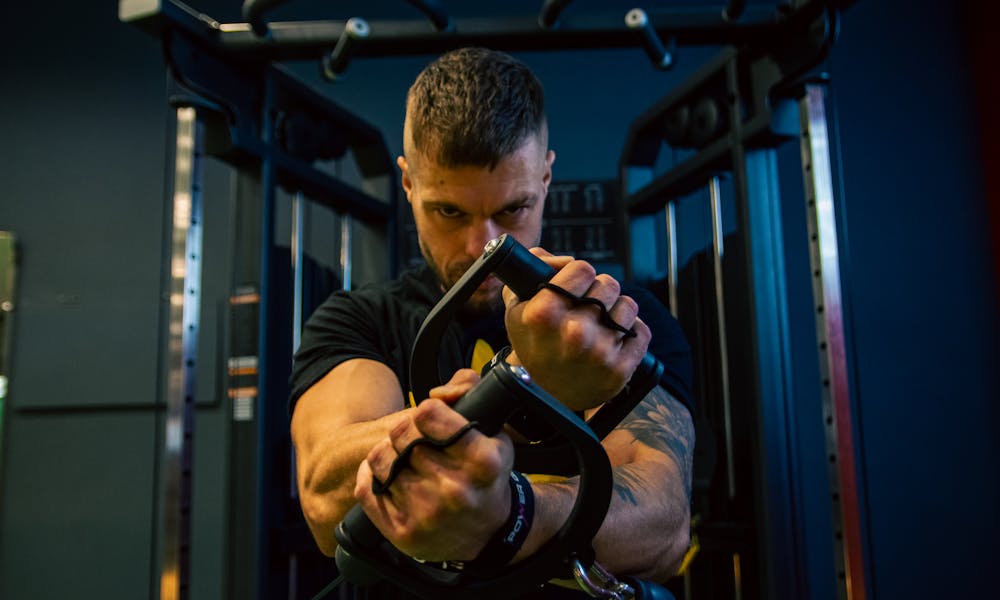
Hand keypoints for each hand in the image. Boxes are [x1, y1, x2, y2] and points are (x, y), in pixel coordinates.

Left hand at [354, 370, 514, 560]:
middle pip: (401, 435)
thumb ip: (470, 392)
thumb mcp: (496, 431)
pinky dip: (371, 477)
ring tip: (402, 459)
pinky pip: (367, 489)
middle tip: (415, 441)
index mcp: (482, 461)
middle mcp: (455, 489)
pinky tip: (388, 477)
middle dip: (405, 432)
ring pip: (381, 459)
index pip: (427, 414)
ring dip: (387, 454)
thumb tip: (437, 394)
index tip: (429, 419)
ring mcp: (427, 513)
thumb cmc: (486, 475)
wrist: (490, 533)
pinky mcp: (404, 532)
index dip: (426, 412)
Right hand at [502, 248, 650, 410]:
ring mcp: (599, 352)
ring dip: (617, 310)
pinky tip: (613, 338)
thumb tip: (566, 260)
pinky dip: (632, 331)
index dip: (579, 274)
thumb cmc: (533, 344)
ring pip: (627, 305)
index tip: (575, 285)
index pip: (582, 268)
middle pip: (608, 284)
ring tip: (601, 322)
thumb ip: (534, 267)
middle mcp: (574, 332)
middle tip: (588, 306)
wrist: (543, 394)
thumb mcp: (517, 306)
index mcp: (545, 314)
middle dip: (599, 291)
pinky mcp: (620, 370)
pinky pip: (642, 331)